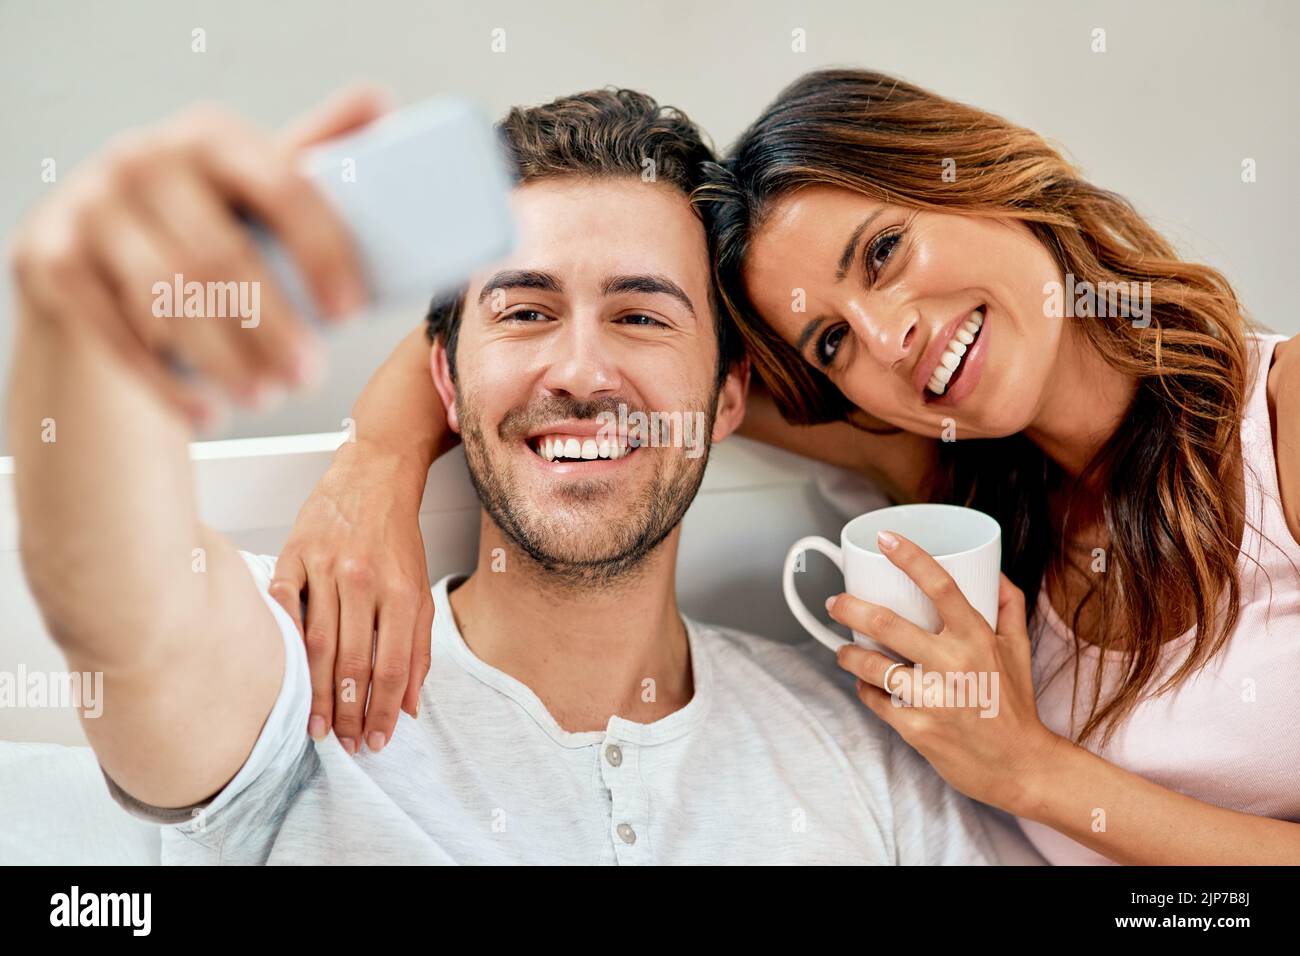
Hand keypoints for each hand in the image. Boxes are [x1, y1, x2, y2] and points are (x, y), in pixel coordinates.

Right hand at [10, 87, 384, 426]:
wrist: (100, 251)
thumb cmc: (203, 222)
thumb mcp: (255, 185)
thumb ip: (314, 155)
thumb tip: (377, 103)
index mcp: (211, 137)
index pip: (280, 186)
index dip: (322, 252)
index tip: (351, 309)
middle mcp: (144, 162)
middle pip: (222, 255)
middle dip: (273, 327)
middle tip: (309, 374)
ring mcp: (93, 210)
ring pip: (168, 300)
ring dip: (225, 361)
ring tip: (266, 395)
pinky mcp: (53, 260)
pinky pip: (118, 335)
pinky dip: (169, 385)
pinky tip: (208, 413)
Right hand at [269, 441, 433, 754]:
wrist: (373, 474)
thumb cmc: (396, 538)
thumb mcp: (419, 589)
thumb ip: (418, 648)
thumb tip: (411, 706)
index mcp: (402, 591)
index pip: (393, 667)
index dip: (384, 711)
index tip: (378, 741)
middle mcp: (364, 581)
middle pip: (353, 662)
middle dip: (349, 713)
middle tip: (345, 745)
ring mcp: (326, 567)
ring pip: (317, 643)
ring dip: (316, 692)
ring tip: (317, 728)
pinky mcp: (293, 555)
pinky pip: (283, 607)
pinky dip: (282, 644)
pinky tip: (282, 676)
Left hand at [828, 530, 1063, 811]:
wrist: (1019, 767)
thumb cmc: (1015, 704)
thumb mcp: (1019, 649)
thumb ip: (1008, 605)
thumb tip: (992, 568)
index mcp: (978, 638)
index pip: (941, 585)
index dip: (910, 556)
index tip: (885, 538)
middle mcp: (954, 664)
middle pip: (887, 623)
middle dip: (850, 608)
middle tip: (835, 602)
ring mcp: (933, 698)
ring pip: (872, 664)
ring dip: (848, 653)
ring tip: (842, 648)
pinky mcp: (917, 728)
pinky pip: (875, 700)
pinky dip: (864, 688)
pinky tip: (863, 683)